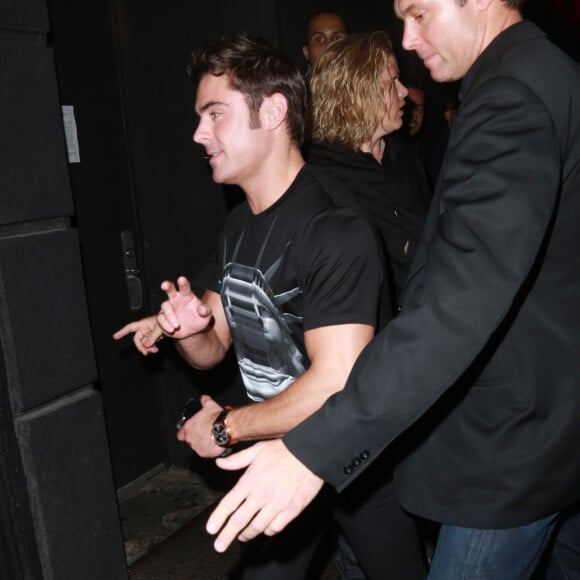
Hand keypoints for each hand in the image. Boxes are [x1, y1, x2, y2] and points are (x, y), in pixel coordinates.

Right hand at [113, 315, 162, 355]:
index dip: (122, 332)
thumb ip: (152, 337)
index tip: (115, 337)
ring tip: (154, 351)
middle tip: (146, 353)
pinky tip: (156, 350)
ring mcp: (149, 333)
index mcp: (143, 324)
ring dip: (147, 348)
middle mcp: (144, 328)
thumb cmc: (167, 321)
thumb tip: (145, 345)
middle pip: (137, 339)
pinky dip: (151, 347)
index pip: (130, 328)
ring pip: (144, 343)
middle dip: (141, 346)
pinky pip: (149, 343)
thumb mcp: (159, 329)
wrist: (175, 324)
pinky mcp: (154, 336)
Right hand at [157, 276, 212, 339]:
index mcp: (187, 296)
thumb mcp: (206, 315)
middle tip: (164, 285)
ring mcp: (169, 308)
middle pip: (170, 290)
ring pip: (165, 306)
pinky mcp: (163, 317)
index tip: (181, 279)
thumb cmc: (199, 319)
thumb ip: (205, 311)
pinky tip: (172, 329)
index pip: (185, 287)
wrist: (193, 331)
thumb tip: (203, 309)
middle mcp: (176, 299)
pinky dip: (166, 324)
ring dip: (170, 316)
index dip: (183, 283)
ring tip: (177, 326)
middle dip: (167, 286)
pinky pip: (161, 318)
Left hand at [177, 395, 225, 457]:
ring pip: (197, 447)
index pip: (180, 434)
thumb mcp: (210, 405)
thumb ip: (205, 401)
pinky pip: (205, 452)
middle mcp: (190, 438)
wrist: (225, 428)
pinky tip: (216, 443)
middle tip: (205, 433)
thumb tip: (204, 398)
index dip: (184, 433)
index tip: (189, 432)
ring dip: (203, 444)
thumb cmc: (216, 418)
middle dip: (196, 438)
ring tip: (212, 438)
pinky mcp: (204, 453)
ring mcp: (197, 447)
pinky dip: (210, 449)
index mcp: (189, 427)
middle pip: (190, 441)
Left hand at [206, 440, 323, 552]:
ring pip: (257, 527)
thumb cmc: (284, 449)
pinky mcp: (291, 510)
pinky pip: (275, 527)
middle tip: (219, 545)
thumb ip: (237, 460)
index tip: (211, 529)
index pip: (229, 504)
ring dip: (247, 534)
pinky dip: (267, 531)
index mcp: (251, 480)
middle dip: (227, 536)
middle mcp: (261, 495)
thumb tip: (219, 463)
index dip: (218, 518)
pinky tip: (264, 529)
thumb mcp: (257, 449)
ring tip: (242, 537)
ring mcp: (277, 504)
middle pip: (239, 521)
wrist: (310, 453)